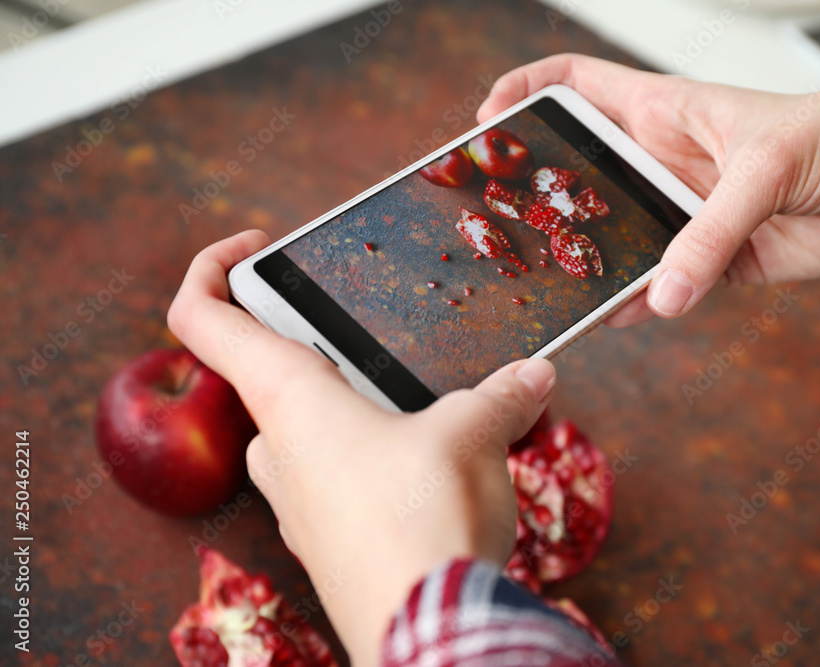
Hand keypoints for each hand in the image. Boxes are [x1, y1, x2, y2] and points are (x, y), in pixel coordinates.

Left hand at [167, 231, 555, 666]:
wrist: (427, 633)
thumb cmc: (426, 521)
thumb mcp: (474, 435)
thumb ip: (502, 395)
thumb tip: (535, 373)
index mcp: (290, 401)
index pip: (203, 319)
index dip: (212, 266)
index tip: (252, 244)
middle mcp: (280, 448)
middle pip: (271, 371)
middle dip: (326, 345)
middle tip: (386, 336)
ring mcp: (298, 501)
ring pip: (311, 427)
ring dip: (357, 403)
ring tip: (429, 399)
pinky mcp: (329, 540)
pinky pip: (339, 476)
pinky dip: (374, 454)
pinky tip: (434, 464)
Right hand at [478, 54, 819, 323]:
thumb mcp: (767, 168)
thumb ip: (710, 233)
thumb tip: (663, 292)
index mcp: (667, 111)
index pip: (579, 83)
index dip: (529, 89)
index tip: (490, 119)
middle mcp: (666, 160)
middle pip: (585, 172)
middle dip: (545, 193)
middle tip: (507, 221)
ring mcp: (686, 213)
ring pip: (618, 236)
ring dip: (589, 258)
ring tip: (553, 280)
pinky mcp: (714, 260)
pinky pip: (662, 283)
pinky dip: (639, 301)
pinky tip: (616, 316)